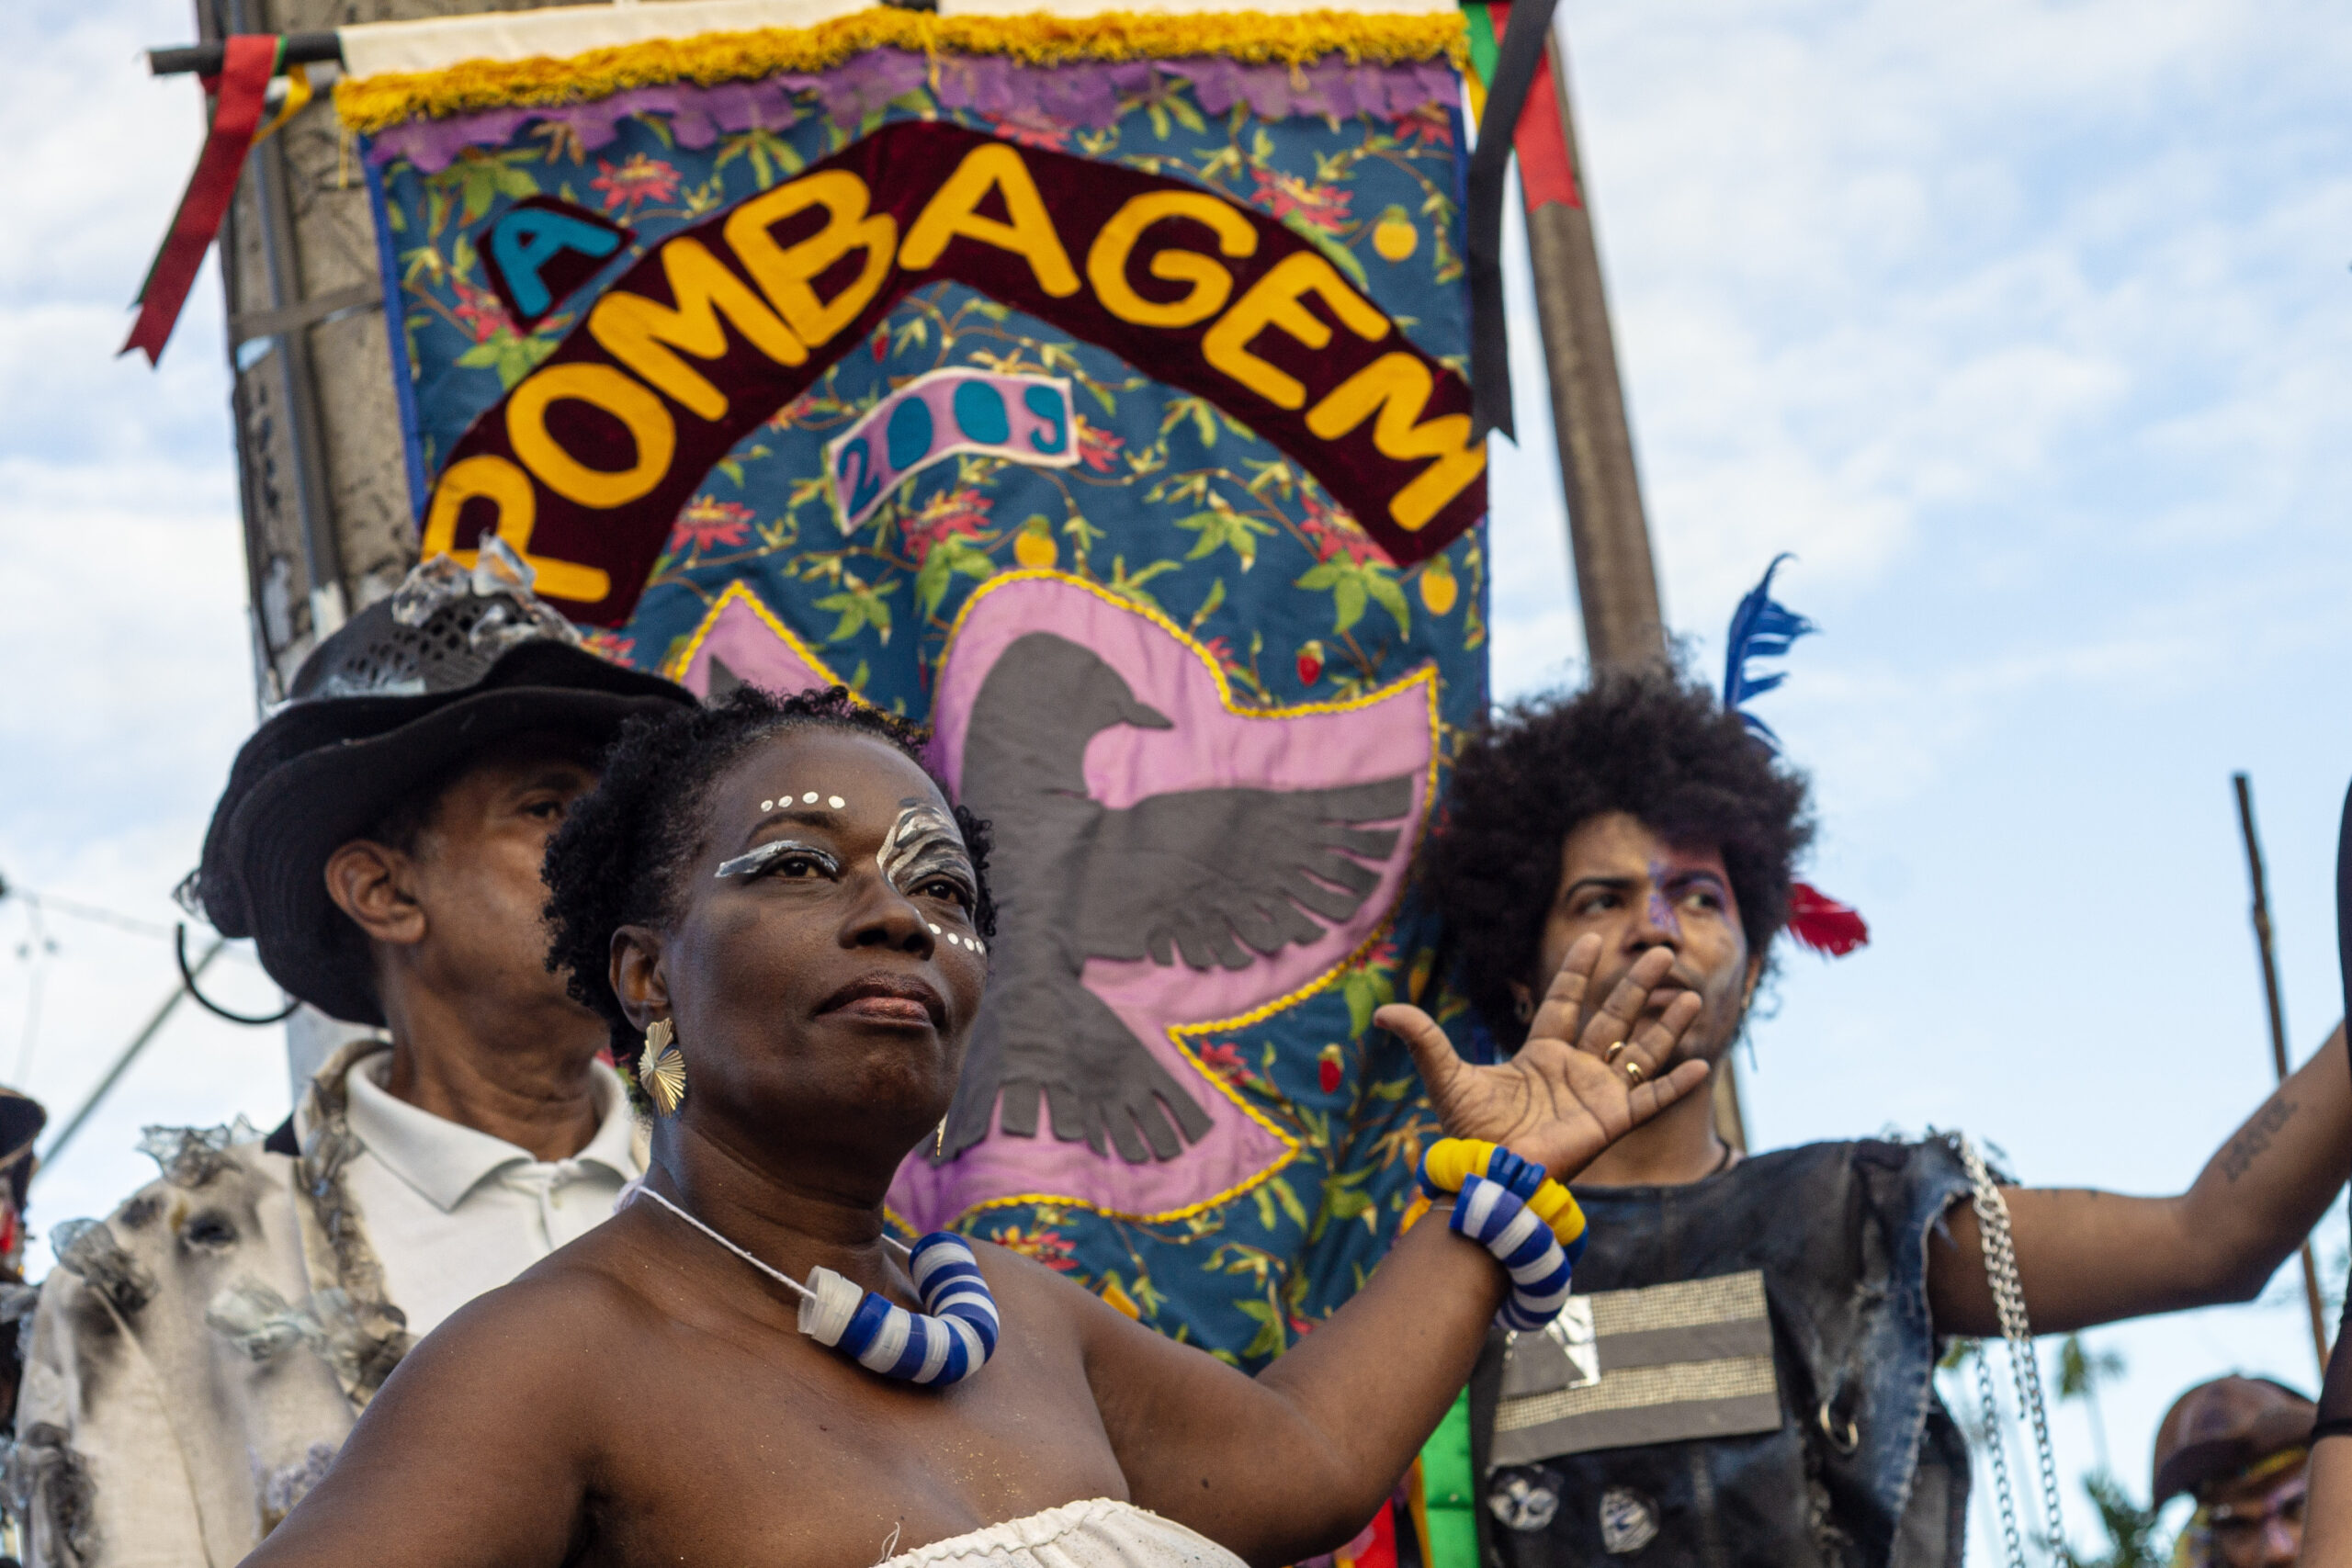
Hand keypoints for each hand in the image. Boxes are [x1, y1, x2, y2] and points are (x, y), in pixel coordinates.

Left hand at [1374, 936, 1709, 1182]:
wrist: (1489, 1175)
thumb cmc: (1468, 1133)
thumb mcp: (1447, 1077)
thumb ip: (1423, 1040)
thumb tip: (1381, 1012)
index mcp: (1540, 1055)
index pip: (1564, 1002)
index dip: (1577, 971)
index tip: (1591, 937)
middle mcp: (1574, 1071)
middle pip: (1612, 1018)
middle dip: (1636, 985)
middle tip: (1662, 950)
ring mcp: (1597, 1096)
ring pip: (1640, 1052)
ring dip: (1666, 1024)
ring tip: (1692, 994)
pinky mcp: (1611, 1123)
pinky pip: (1651, 1099)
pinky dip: (1676, 1083)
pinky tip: (1700, 1063)